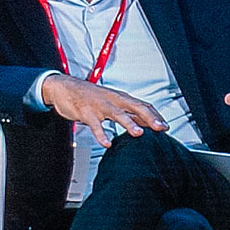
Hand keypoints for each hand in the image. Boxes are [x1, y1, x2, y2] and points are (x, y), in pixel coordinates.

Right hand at [40, 74, 167, 136]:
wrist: (64, 87)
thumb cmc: (89, 95)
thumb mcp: (111, 102)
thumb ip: (128, 112)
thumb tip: (146, 122)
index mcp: (120, 98)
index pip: (143, 105)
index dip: (155, 115)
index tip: (166, 126)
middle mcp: (113, 100)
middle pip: (135, 107)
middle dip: (150, 118)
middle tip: (160, 128)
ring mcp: (100, 105)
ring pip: (117, 114)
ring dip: (128, 123)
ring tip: (138, 133)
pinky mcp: (86, 112)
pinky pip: (94, 124)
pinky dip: (101, 134)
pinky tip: (106, 143)